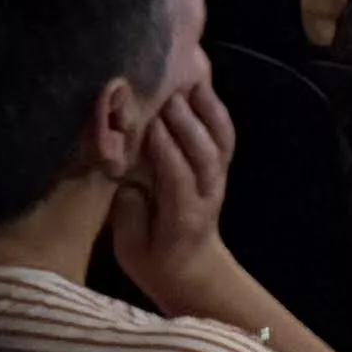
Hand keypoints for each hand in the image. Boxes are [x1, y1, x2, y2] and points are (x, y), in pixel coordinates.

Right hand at [107, 64, 239, 297]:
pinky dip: (215, 111)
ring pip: (220, 141)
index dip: (167, 150)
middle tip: (167, 96)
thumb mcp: (131, 250)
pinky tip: (202, 88)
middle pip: (204, 154)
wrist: (191, 269)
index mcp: (183, 218)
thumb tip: (127, 181)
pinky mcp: (220, 169)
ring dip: (206, 111)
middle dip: (187, 124)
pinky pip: (223, 136)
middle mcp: (208, 194)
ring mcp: (218, 180)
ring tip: (188, 82)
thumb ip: (129, 216)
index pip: (178, 177)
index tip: (150, 124)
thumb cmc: (154, 260)